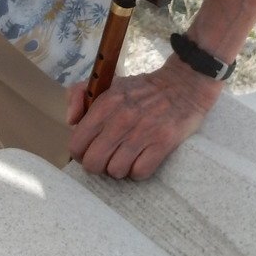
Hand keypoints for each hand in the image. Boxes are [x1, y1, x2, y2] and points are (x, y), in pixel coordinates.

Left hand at [67, 59, 221, 179]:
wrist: (184, 84)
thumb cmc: (143, 88)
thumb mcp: (107, 83)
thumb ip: (78, 95)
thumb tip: (70, 122)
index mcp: (105, 105)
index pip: (77, 144)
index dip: (80, 153)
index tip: (90, 150)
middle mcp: (121, 119)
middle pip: (94, 163)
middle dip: (98, 165)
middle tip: (107, 159)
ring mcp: (143, 132)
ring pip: (116, 171)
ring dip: (120, 169)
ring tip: (127, 158)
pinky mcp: (163, 143)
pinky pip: (140, 172)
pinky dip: (139, 171)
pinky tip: (142, 159)